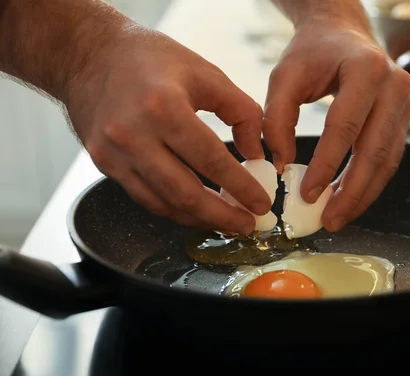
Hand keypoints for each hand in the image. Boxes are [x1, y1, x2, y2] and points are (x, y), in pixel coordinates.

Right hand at [64, 26, 271, 233]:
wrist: (87, 55)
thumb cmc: (148, 59)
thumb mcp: (204, 72)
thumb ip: (241, 111)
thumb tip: (256, 154)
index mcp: (163, 106)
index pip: (211, 159)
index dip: (240, 187)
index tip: (261, 203)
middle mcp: (134, 134)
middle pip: (185, 193)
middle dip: (222, 216)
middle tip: (247, 224)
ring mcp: (114, 153)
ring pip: (163, 203)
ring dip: (198, 218)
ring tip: (225, 220)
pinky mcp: (103, 163)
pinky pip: (144, 197)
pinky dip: (173, 208)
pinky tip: (195, 209)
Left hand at [262, 22, 409, 231]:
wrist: (342, 34)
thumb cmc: (313, 53)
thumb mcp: (285, 76)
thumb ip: (276, 118)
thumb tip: (280, 163)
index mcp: (366, 69)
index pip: (345, 127)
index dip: (326, 165)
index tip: (306, 194)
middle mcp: (395, 86)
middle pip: (374, 151)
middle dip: (351, 192)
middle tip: (329, 220)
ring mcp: (405, 104)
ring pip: (387, 161)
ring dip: (363, 195)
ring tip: (337, 217)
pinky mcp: (403, 119)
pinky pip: (389, 159)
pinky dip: (370, 183)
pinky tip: (350, 200)